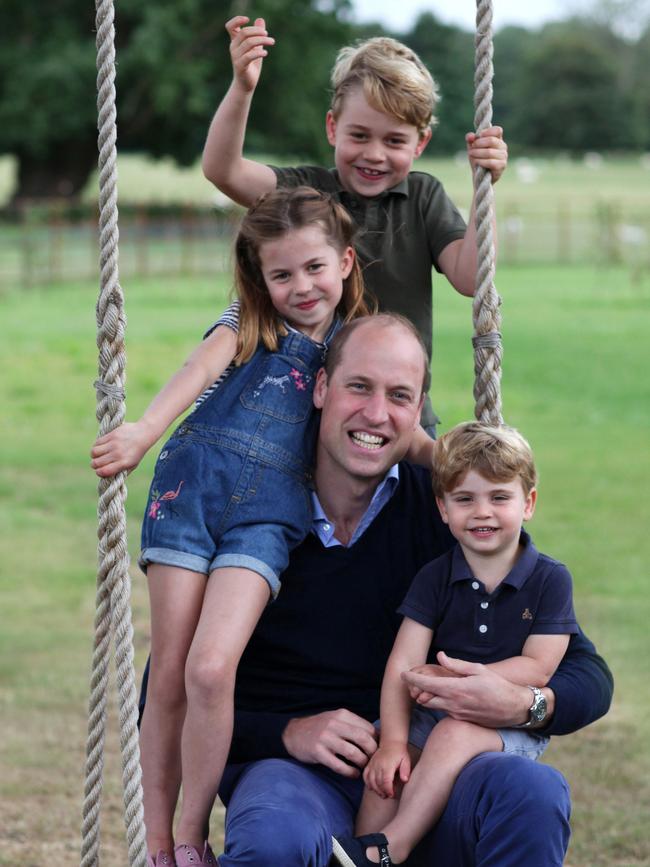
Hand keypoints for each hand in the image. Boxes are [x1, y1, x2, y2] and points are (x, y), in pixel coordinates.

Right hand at [91, 420, 154, 476]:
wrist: (143, 434)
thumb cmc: (137, 452)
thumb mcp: (133, 464)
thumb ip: (122, 471)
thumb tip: (109, 477)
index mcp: (123, 463)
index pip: (104, 471)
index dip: (99, 473)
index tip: (100, 471)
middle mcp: (118, 454)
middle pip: (96, 463)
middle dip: (94, 465)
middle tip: (97, 463)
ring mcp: (114, 444)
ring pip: (94, 452)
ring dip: (94, 455)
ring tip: (98, 455)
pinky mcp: (111, 435)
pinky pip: (97, 442)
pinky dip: (96, 446)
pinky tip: (100, 447)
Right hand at [226, 15, 274, 92]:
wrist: (246, 84)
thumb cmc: (251, 65)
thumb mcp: (256, 47)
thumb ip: (257, 34)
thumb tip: (260, 19)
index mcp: (235, 42)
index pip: (230, 26)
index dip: (237, 20)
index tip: (248, 19)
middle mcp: (233, 47)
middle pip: (244, 32)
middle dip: (258, 31)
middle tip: (268, 35)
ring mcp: (236, 57)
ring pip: (248, 43)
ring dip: (262, 40)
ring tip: (272, 42)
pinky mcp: (240, 66)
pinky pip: (249, 56)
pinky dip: (259, 53)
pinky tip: (266, 53)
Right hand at [282, 709, 377, 777]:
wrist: (293, 733)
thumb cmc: (320, 728)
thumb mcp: (336, 719)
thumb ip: (353, 725)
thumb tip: (378, 736)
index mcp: (342, 715)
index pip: (368, 728)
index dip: (377, 741)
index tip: (379, 750)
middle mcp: (334, 724)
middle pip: (363, 739)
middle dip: (372, 752)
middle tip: (374, 761)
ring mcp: (325, 738)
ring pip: (353, 753)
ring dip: (362, 763)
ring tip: (364, 768)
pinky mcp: (318, 752)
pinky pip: (339, 765)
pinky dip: (350, 772)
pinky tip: (354, 774)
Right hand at [363, 740, 410, 798]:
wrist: (391, 742)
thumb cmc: (400, 753)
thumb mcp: (406, 760)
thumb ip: (406, 770)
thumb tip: (405, 780)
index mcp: (388, 765)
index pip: (386, 781)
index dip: (388, 790)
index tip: (392, 795)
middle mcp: (378, 765)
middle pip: (378, 783)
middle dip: (383, 792)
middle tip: (388, 796)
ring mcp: (373, 764)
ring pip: (370, 780)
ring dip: (375, 789)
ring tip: (382, 794)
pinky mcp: (369, 764)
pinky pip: (365, 775)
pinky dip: (367, 783)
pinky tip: (372, 788)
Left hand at [401, 651, 531, 726]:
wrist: (514, 708)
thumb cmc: (498, 685)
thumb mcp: (478, 669)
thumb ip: (456, 665)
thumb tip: (439, 656)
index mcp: (456, 688)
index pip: (426, 684)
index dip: (411, 678)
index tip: (403, 673)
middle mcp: (454, 704)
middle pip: (424, 698)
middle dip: (415, 689)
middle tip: (412, 680)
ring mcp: (457, 714)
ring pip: (433, 706)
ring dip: (426, 697)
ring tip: (426, 686)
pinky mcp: (461, 719)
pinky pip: (444, 710)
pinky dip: (439, 702)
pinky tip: (444, 694)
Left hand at [466, 126, 507, 182]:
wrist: (480, 178)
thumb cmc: (478, 160)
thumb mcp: (472, 148)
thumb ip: (470, 140)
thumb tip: (470, 136)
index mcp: (498, 139)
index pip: (497, 130)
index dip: (487, 132)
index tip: (478, 136)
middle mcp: (503, 146)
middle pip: (491, 140)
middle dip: (478, 143)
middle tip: (471, 148)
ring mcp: (503, 156)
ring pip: (489, 152)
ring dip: (477, 153)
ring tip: (471, 155)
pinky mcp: (501, 166)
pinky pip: (490, 162)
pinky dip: (481, 161)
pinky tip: (476, 162)